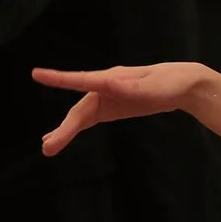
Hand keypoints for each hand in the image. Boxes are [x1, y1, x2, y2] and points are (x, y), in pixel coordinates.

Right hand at [32, 64, 210, 155]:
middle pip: (80, 109)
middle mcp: (104, 86)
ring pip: (81, 116)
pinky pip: (87, 119)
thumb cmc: (169, 83)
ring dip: (64, 130)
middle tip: (47, 147)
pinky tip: (58, 137)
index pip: (83, 80)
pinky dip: (72, 128)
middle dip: (64, 128)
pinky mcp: (110, 107)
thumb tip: (108, 82)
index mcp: (112, 78)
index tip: (37, 74)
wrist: (183, 85)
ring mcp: (106, 97)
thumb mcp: (153, 87)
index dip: (59, 79)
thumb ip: (130, 88)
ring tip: (47, 147)